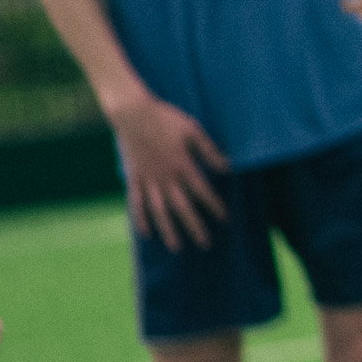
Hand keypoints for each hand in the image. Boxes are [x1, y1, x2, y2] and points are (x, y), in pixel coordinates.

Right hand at [109, 94, 229, 250]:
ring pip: (159, 211)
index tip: (225, 220)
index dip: (214, 206)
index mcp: (182, 165)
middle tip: (205, 244)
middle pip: (182, 207)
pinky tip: (146, 233)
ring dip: (168, 230)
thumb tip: (228, 169)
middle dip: (194, 226)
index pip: (202, 192)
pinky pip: (136, 203)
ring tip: (177, 247)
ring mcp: (147, 179)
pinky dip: (141, 219)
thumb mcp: (193, 130)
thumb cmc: (166, 119)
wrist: (133, 113)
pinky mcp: (134, 178)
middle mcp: (165, 177)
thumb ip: (210, 151)